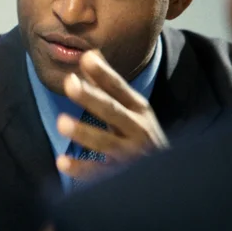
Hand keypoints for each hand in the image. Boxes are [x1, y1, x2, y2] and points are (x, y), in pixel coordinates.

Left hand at [57, 50, 167, 179]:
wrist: (170, 173)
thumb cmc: (142, 135)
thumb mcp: (132, 109)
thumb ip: (108, 86)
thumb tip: (89, 55)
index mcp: (139, 109)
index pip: (119, 88)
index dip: (103, 73)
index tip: (86, 58)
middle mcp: (138, 129)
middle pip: (112, 111)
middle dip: (91, 97)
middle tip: (69, 83)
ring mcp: (131, 153)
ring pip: (106, 142)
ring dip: (84, 132)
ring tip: (61, 122)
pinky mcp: (123, 175)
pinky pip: (99, 172)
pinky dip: (80, 168)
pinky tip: (61, 162)